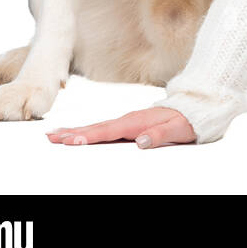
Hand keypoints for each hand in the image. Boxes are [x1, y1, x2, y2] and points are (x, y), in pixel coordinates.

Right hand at [45, 106, 197, 148]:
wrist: (195, 106)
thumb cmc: (188, 120)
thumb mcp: (178, 129)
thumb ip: (160, 135)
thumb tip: (141, 141)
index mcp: (137, 122)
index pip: (109, 131)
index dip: (89, 137)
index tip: (71, 140)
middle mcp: (128, 119)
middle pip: (96, 127)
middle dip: (73, 133)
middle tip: (51, 137)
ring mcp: (127, 120)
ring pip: (96, 126)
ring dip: (75, 130)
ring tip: (55, 134)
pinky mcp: (127, 123)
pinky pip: (103, 127)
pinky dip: (87, 130)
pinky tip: (78, 133)